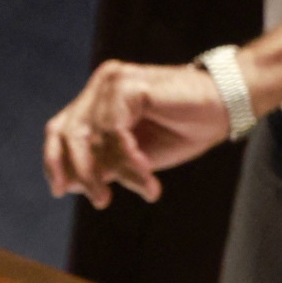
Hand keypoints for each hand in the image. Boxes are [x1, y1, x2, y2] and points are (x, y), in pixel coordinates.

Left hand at [43, 61, 231, 208]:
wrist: (227, 106)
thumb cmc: (183, 129)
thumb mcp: (134, 157)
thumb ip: (103, 165)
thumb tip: (67, 183)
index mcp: (96, 100)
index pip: (59, 132)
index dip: (54, 162)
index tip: (60, 191)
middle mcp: (100, 86)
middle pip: (69, 135)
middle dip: (83, 173)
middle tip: (102, 200)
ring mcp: (113, 82)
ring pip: (94, 138)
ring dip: (117, 170)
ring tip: (144, 187)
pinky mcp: (129, 86)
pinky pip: (115, 132)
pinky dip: (130, 158)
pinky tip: (149, 174)